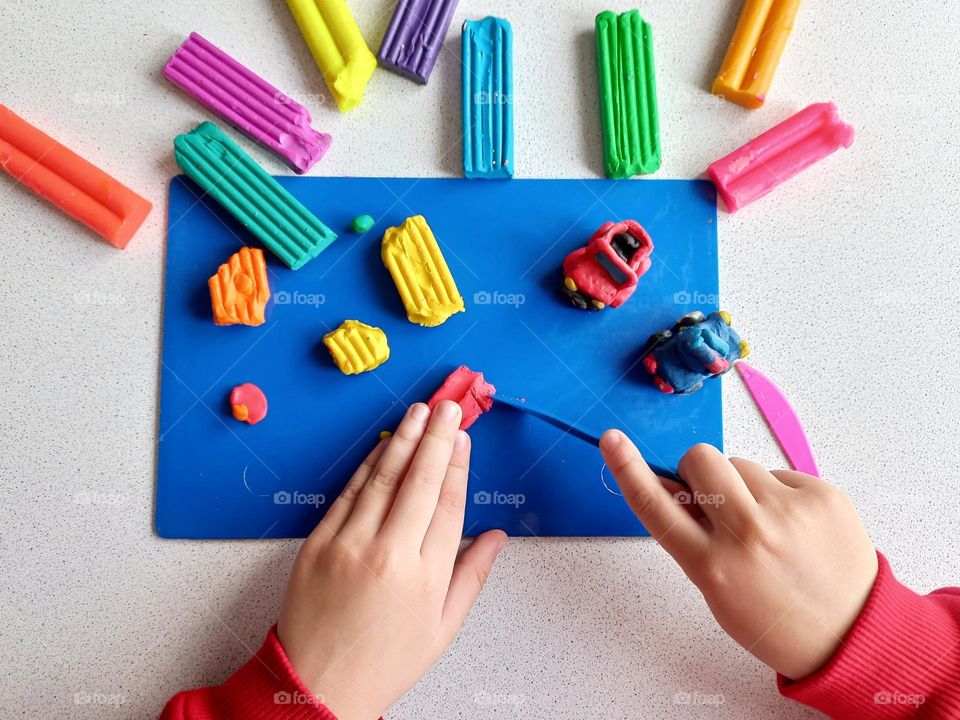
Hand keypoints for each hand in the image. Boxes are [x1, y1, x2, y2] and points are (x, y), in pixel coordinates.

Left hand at [278, 401, 506, 719]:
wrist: (315, 687)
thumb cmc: (383, 663)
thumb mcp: (442, 629)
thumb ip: (472, 576)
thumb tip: (498, 537)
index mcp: (425, 577)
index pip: (448, 504)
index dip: (457, 465)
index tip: (462, 438)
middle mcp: (388, 554)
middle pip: (418, 480)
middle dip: (435, 437)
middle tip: (447, 407)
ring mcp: (348, 545)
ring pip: (382, 478)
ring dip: (402, 439)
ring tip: (418, 412)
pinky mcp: (317, 544)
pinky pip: (347, 493)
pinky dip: (367, 465)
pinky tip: (382, 445)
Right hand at [600, 432, 877, 679]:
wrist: (853, 636)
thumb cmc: (775, 618)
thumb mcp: (717, 590)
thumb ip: (691, 538)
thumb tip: (673, 488)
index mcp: (712, 566)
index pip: (656, 507)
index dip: (628, 469)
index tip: (612, 440)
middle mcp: (748, 534)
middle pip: (700, 459)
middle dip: (699, 470)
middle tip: (718, 499)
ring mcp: (789, 511)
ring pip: (742, 463)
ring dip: (744, 485)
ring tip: (768, 526)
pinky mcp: (822, 496)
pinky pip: (781, 473)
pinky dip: (781, 494)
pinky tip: (796, 527)